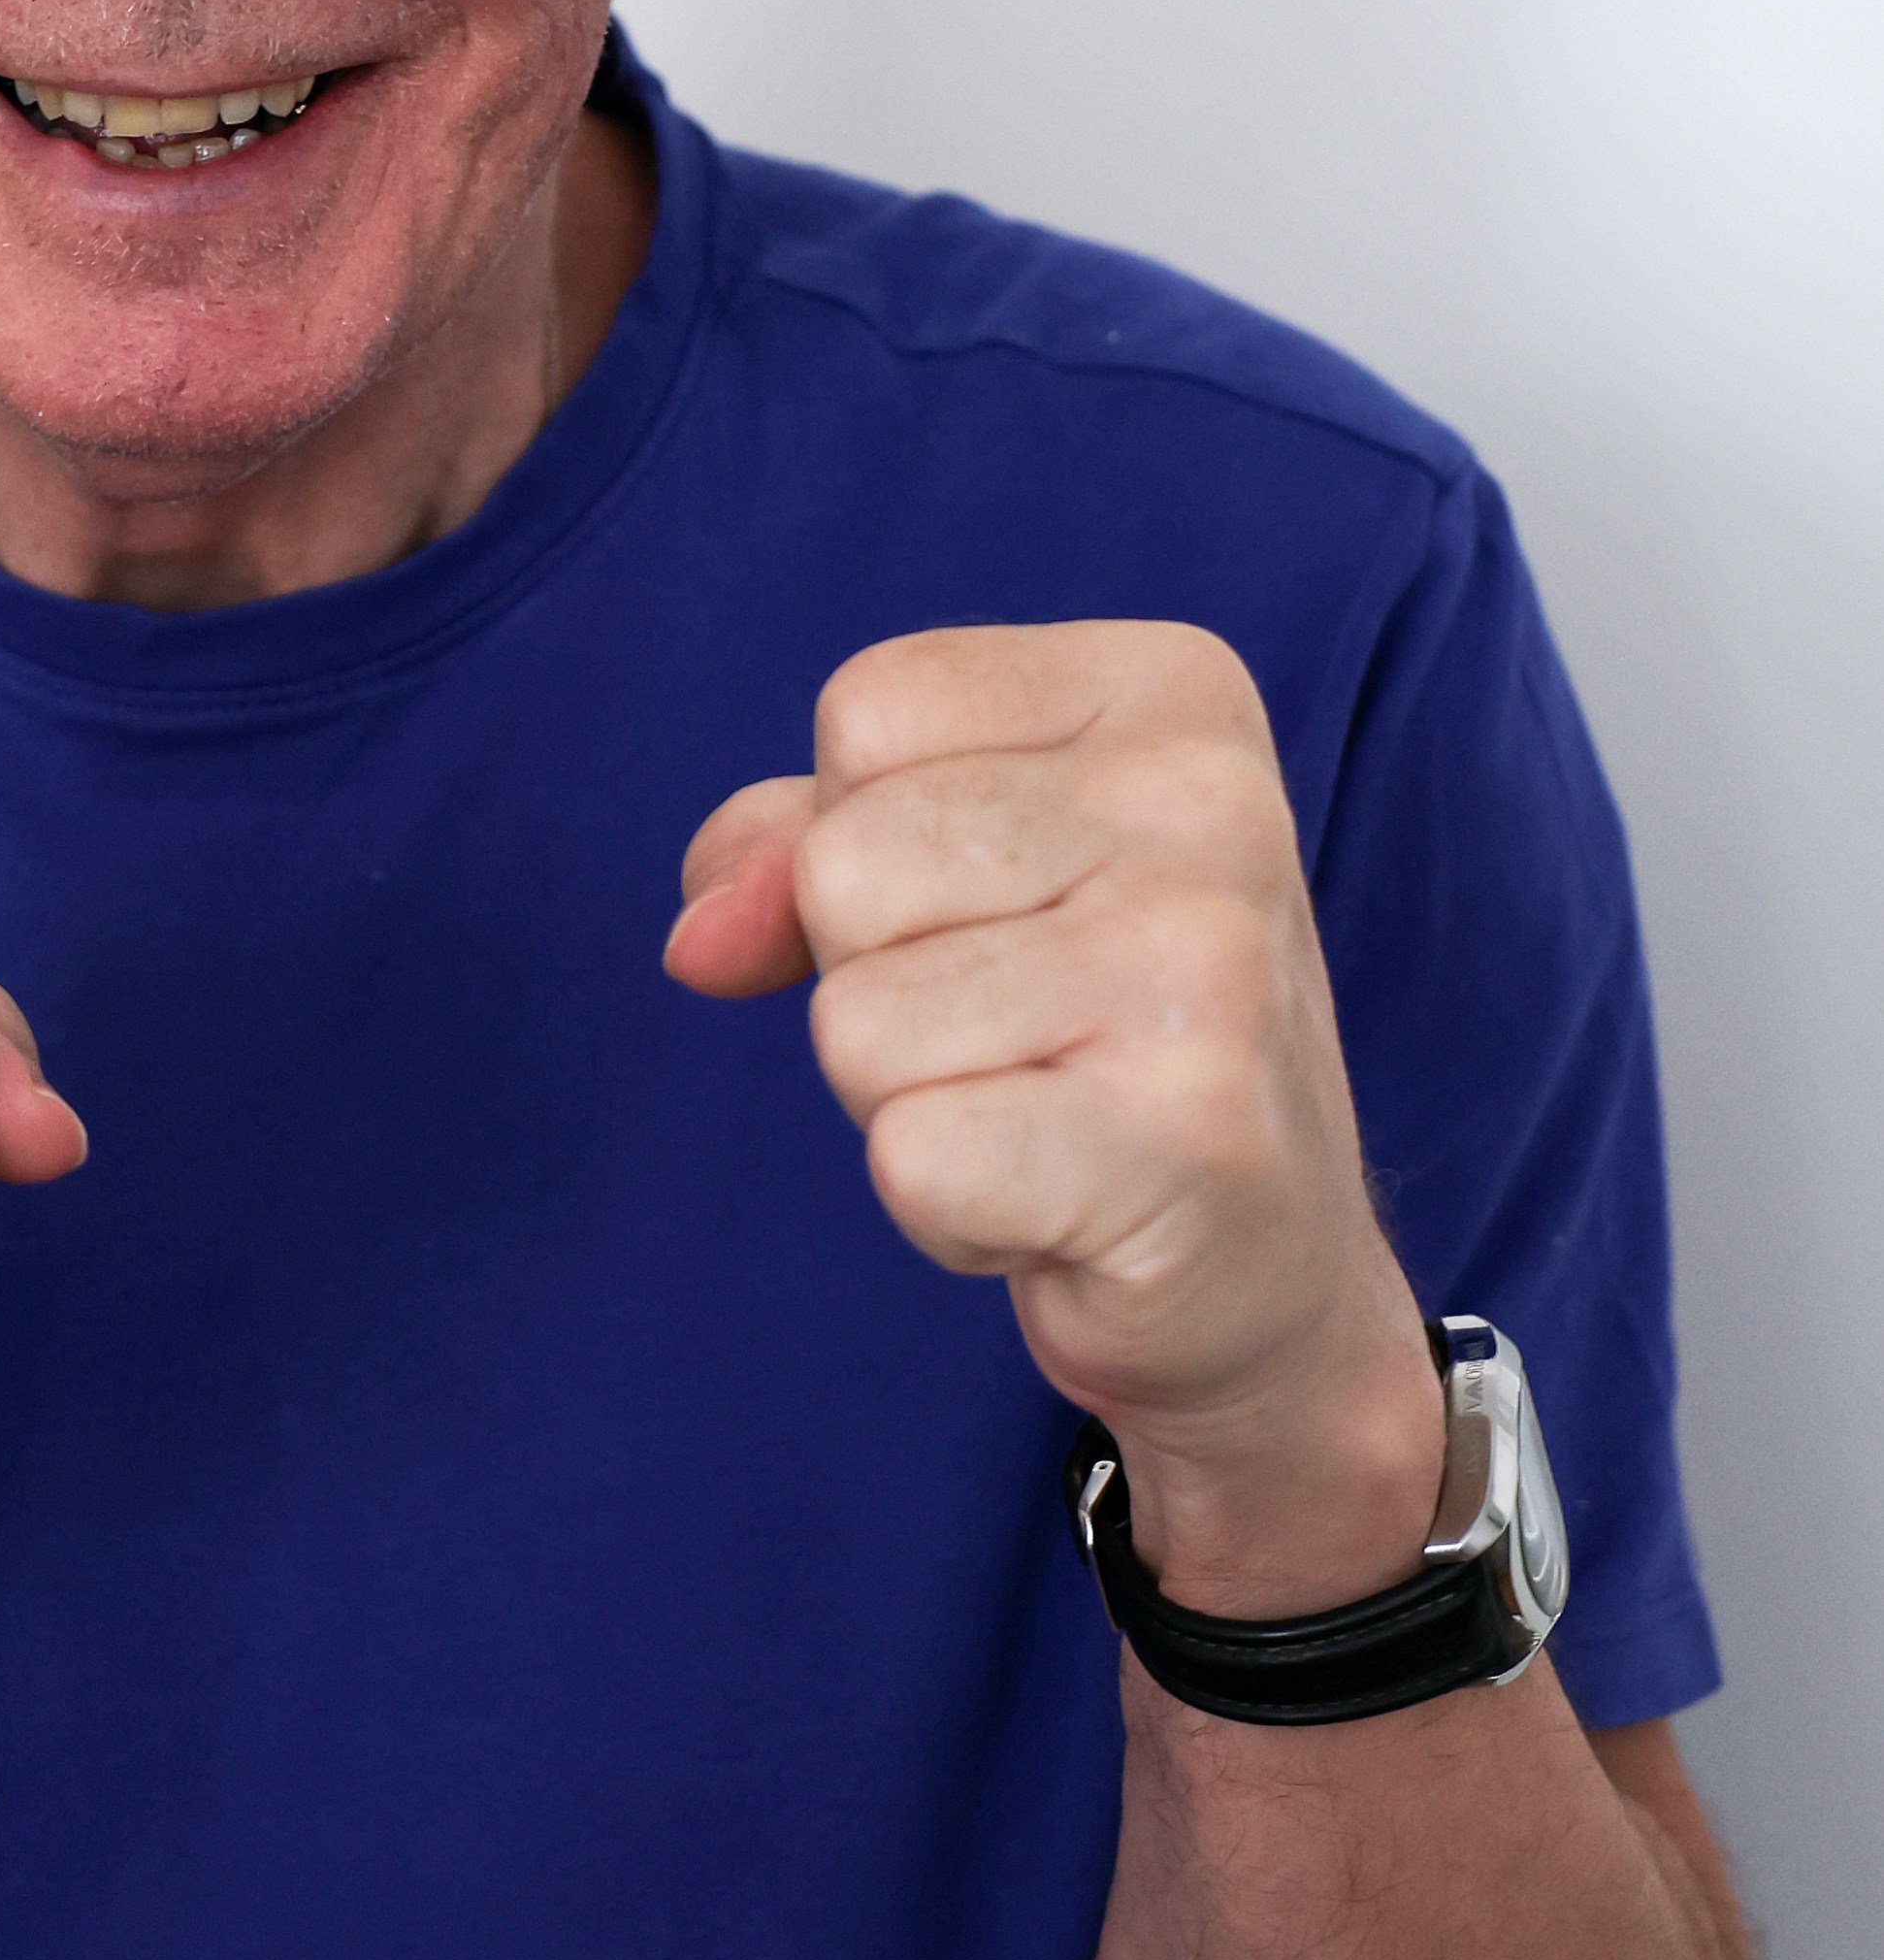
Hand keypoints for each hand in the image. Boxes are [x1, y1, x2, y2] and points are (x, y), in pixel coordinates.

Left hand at [665, 624, 1440, 1615]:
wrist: (1260, 1267)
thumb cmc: (1087, 1032)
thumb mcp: (946, 879)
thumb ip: (791, 848)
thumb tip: (699, 937)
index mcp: (1173, 692)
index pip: (869, 709)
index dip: (867, 833)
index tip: (1006, 911)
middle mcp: (1213, 805)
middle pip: (844, 866)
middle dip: (876, 980)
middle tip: (1020, 1038)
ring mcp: (1209, 969)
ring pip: (855, 1018)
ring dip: (907, 1100)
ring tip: (1041, 1116)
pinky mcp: (1185, 1137)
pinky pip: (909, 1154)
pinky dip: (946, 1208)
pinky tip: (1058, 1203)